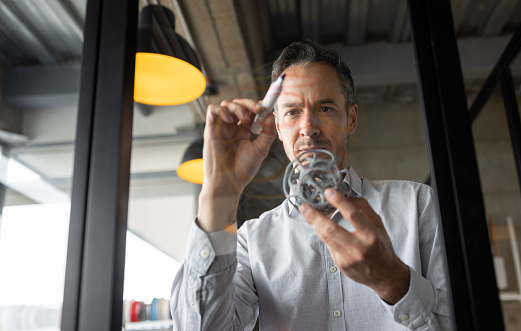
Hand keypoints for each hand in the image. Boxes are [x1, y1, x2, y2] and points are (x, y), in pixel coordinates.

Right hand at [198, 99, 276, 231]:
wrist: (228, 182)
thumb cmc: (242, 169)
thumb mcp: (261, 150)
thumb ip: (267, 132)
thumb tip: (272, 115)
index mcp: (243, 130)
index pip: (250, 111)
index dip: (259, 105)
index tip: (269, 104)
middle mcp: (232, 126)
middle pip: (239, 104)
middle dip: (250, 103)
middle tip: (259, 108)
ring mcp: (221, 127)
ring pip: (226, 104)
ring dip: (238, 107)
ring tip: (244, 119)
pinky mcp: (210, 129)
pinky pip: (213, 110)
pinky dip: (222, 110)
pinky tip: (231, 121)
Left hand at [299, 188, 409, 303]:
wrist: (384, 275)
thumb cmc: (381, 247)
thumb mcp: (378, 225)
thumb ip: (364, 208)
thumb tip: (347, 196)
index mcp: (371, 235)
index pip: (353, 215)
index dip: (339, 202)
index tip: (328, 192)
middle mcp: (359, 247)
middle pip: (332, 229)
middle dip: (315, 216)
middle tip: (305, 206)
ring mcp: (348, 257)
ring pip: (326, 237)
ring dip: (313, 223)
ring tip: (306, 212)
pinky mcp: (340, 264)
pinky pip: (328, 245)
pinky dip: (323, 234)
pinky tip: (319, 226)